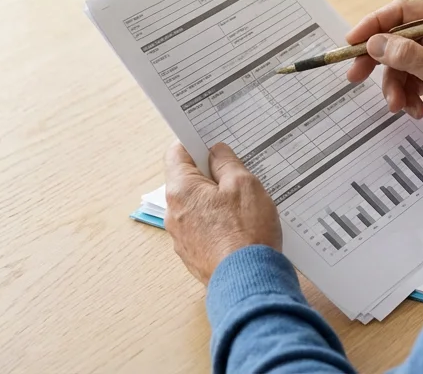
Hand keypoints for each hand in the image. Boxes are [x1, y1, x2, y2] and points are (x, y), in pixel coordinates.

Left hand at [163, 142, 282, 283]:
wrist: (248, 281)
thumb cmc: (247, 232)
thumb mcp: (244, 184)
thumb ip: (227, 163)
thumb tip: (216, 152)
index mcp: (181, 191)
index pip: (177, 153)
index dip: (195, 143)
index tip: (212, 142)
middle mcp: (174, 214)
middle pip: (187, 181)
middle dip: (210, 174)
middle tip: (237, 173)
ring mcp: (182, 237)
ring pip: (196, 206)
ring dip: (215, 200)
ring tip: (243, 204)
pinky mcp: (194, 255)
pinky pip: (203, 228)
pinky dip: (218, 222)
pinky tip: (240, 226)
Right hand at [344, 0, 422, 145]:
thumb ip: (407, 56)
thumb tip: (374, 43)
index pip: (401, 11)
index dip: (373, 24)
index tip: (352, 41)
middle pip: (395, 38)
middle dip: (377, 60)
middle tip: (355, 77)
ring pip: (399, 63)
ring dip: (395, 86)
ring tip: (400, 106)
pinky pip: (409, 79)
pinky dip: (407, 95)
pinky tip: (416, 110)